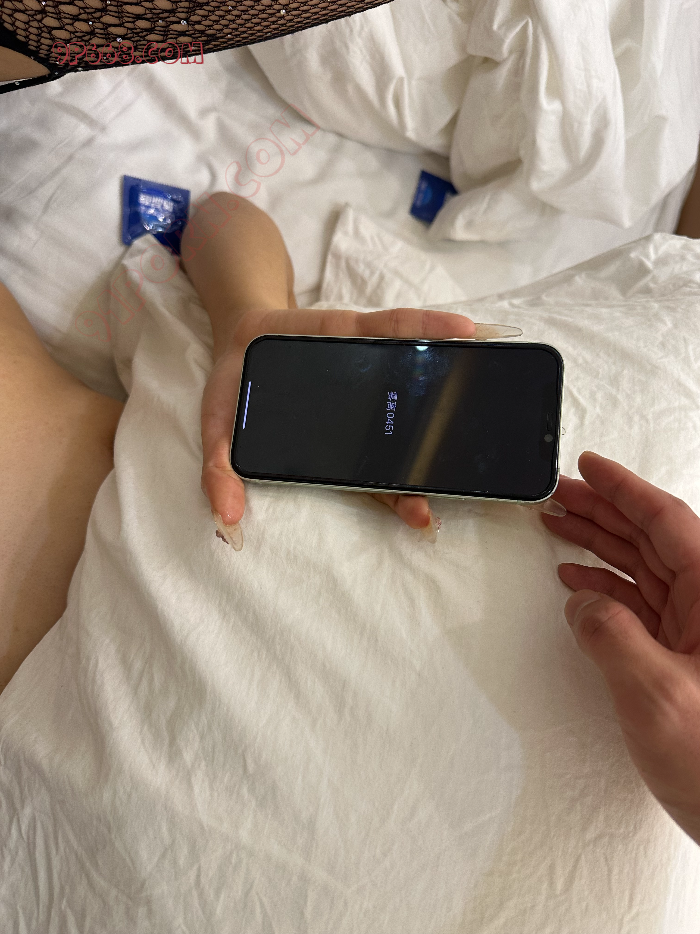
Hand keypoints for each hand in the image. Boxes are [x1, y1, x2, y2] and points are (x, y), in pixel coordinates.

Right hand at [200, 305, 477, 549]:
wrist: (240, 330)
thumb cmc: (239, 387)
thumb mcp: (221, 430)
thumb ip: (222, 471)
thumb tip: (226, 518)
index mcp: (335, 441)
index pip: (373, 477)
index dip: (397, 498)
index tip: (422, 517)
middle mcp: (361, 408)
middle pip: (406, 437)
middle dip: (435, 456)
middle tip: (458, 475)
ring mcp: (367, 368)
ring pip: (415, 380)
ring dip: (451, 385)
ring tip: (484, 394)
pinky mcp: (361, 327)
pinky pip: (399, 328)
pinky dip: (432, 327)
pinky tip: (464, 329)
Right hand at [542, 451, 699, 845]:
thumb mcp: (657, 696)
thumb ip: (611, 636)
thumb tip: (582, 603)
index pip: (666, 521)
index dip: (623, 488)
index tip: (588, 466)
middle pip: (651, 538)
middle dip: (603, 511)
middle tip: (560, 493)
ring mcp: (696, 629)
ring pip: (643, 567)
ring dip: (599, 545)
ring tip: (558, 527)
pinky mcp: (682, 654)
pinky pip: (640, 604)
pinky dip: (605, 588)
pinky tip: (577, 582)